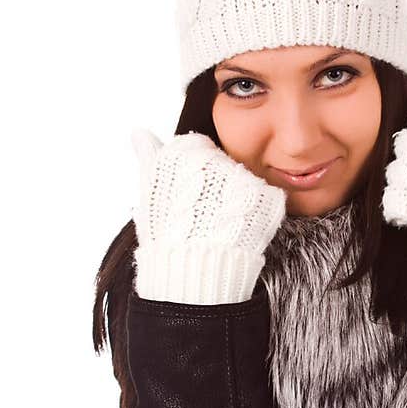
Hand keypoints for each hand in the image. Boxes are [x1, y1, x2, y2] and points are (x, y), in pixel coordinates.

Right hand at [130, 129, 286, 302]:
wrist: (193, 274)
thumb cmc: (167, 236)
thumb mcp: (150, 193)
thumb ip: (148, 156)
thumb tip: (139, 133)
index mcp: (185, 152)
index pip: (197, 150)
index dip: (194, 177)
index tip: (189, 198)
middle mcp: (216, 157)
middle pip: (223, 164)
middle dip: (217, 187)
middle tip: (205, 217)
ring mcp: (243, 177)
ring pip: (244, 180)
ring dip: (238, 200)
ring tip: (222, 226)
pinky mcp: (266, 196)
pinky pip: (267, 197)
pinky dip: (259, 213)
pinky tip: (241, 230)